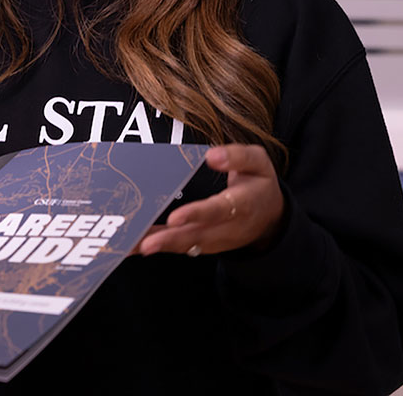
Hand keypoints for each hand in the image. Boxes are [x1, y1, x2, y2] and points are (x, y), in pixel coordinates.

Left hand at [137, 144, 283, 256]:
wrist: (270, 216)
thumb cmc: (258, 183)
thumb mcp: (259, 162)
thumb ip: (238, 156)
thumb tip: (212, 155)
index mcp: (243, 204)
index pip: (218, 210)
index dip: (197, 215)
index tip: (175, 218)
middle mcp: (229, 228)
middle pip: (198, 235)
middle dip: (171, 240)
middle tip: (146, 244)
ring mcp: (217, 240)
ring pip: (187, 245)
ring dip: (159, 246)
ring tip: (132, 246)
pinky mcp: (206, 244)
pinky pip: (182, 246)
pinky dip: (160, 246)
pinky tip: (135, 245)